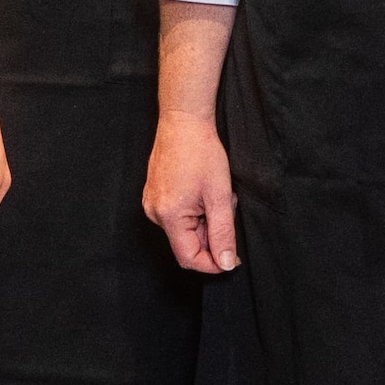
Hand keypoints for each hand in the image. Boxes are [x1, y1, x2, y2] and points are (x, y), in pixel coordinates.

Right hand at [146, 112, 237, 275]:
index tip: (232, 257)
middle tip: (226, 207)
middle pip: (187, 244)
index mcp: (169, 217)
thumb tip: (226, 263)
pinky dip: (196, 210)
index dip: (213, 263)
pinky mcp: (154, 195)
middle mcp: (155, 213)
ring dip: (206, 220)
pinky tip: (204, 190)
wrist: (183, 121)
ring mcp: (152, 203)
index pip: (188, 258)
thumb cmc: (201, 152)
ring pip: (185, 229)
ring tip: (216, 194)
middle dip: (212, 233)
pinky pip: (178, 215)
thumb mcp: (220, 196)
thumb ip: (223, 233)